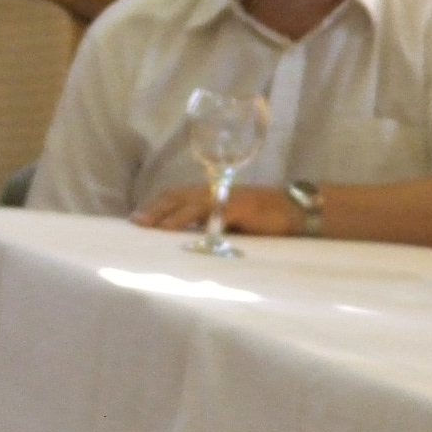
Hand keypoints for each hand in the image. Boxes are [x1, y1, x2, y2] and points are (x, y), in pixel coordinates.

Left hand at [132, 184, 298, 236]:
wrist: (296, 210)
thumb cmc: (268, 219)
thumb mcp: (236, 222)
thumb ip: (216, 225)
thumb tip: (194, 239)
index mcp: (213, 194)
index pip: (179, 196)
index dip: (158, 205)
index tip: (138, 218)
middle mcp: (214, 192)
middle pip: (177, 196)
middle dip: (154, 208)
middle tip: (134, 223)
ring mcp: (224, 197)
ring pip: (187, 203)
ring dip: (165, 214)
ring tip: (147, 227)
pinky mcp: (235, 206)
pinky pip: (207, 211)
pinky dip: (190, 219)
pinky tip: (177, 229)